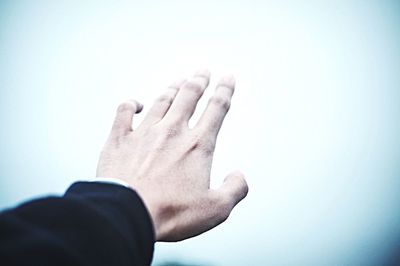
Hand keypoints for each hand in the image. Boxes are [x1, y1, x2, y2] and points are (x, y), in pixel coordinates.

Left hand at [96, 69, 247, 241]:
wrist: (127, 214)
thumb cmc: (171, 213)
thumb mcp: (215, 209)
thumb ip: (234, 190)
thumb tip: (239, 176)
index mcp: (198, 145)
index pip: (216, 109)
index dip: (224, 90)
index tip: (227, 78)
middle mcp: (173, 132)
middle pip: (189, 96)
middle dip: (199, 81)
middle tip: (203, 71)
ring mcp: (144, 133)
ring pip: (162, 100)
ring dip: (173, 88)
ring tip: (180, 81)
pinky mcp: (120, 139)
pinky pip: (124, 112)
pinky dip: (131, 104)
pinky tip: (137, 103)